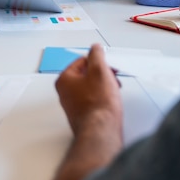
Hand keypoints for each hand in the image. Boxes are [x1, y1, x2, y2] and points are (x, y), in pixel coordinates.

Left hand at [49, 45, 122, 179]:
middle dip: (103, 76)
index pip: (82, 61)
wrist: (101, 132)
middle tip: (113, 80)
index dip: (98, 63)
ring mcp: (73, 106)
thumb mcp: (100, 70)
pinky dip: (103, 99)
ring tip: (114, 93)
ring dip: (104, 87)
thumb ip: (97, 55)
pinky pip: (93, 101)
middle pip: (86, 75)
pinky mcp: (82, 116)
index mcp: (64, 80)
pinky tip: (111, 104)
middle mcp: (65, 93)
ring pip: (91, 88)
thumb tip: (95, 48)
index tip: (109, 68)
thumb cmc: (99, 104)